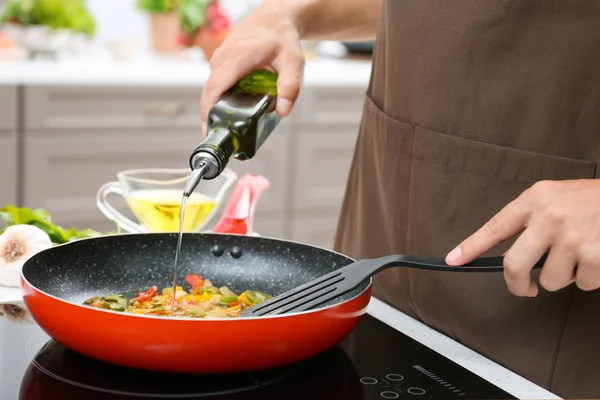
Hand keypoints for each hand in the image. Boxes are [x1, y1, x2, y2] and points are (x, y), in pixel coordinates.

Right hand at [200, 0, 304, 135]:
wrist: (274, 17)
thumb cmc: (282, 37)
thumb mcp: (293, 61)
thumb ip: (290, 86)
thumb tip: (283, 111)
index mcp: (237, 57)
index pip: (214, 88)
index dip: (208, 111)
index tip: (208, 130)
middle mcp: (223, 58)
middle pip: (210, 92)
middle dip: (213, 116)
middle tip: (223, 138)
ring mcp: (219, 59)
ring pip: (214, 89)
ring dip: (219, 108)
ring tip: (231, 129)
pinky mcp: (221, 62)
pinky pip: (218, 84)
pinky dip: (223, 98)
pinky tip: (235, 111)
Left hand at [445, 179, 599, 295]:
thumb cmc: (595, 200)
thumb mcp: (558, 197)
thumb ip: (534, 219)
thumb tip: (514, 254)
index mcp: (536, 199)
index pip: (495, 226)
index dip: (470, 246)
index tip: (453, 259)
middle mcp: (549, 217)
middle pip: (514, 266)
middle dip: (518, 285)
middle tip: (526, 289)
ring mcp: (571, 238)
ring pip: (552, 281)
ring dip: (565, 277)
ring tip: (580, 256)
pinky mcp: (593, 256)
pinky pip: (582, 284)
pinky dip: (591, 278)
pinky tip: (598, 258)